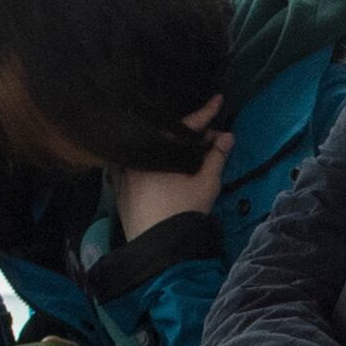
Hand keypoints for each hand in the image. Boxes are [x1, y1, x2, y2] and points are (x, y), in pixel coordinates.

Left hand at [109, 107, 230, 239]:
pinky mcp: (119, 189)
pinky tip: (165, 165)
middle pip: (165, 136)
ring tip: (190, 150)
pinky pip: (137, 165)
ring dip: (170, 148)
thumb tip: (227, 137)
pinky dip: (153, 162)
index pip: (185, 126)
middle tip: (211, 137)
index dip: (205, 113)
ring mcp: (123, 172)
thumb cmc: (184, 211)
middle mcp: (135, 156)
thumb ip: (216, 157)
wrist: (159, 247)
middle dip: (190, 134)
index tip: (218, 99)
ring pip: (149, 150)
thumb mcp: (206, 182)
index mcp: (155, 150)